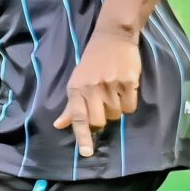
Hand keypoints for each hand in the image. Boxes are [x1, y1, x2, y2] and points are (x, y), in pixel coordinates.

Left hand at [56, 26, 140, 157]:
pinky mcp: (129, 81)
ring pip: (116, 114)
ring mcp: (112, 84)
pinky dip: (129, 103)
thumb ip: (71, 106)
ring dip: (116, 109)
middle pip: (100, 120)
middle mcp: (92, 88)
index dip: (82, 136)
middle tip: (103, 106)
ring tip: (114, 92)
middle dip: (102, 119)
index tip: (87, 153)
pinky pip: (130, 106)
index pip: (78, 117)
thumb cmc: (92, 62)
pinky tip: (125, 90)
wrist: (113, 37)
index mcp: (77, 88)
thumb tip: (59, 125)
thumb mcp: (77, 81)